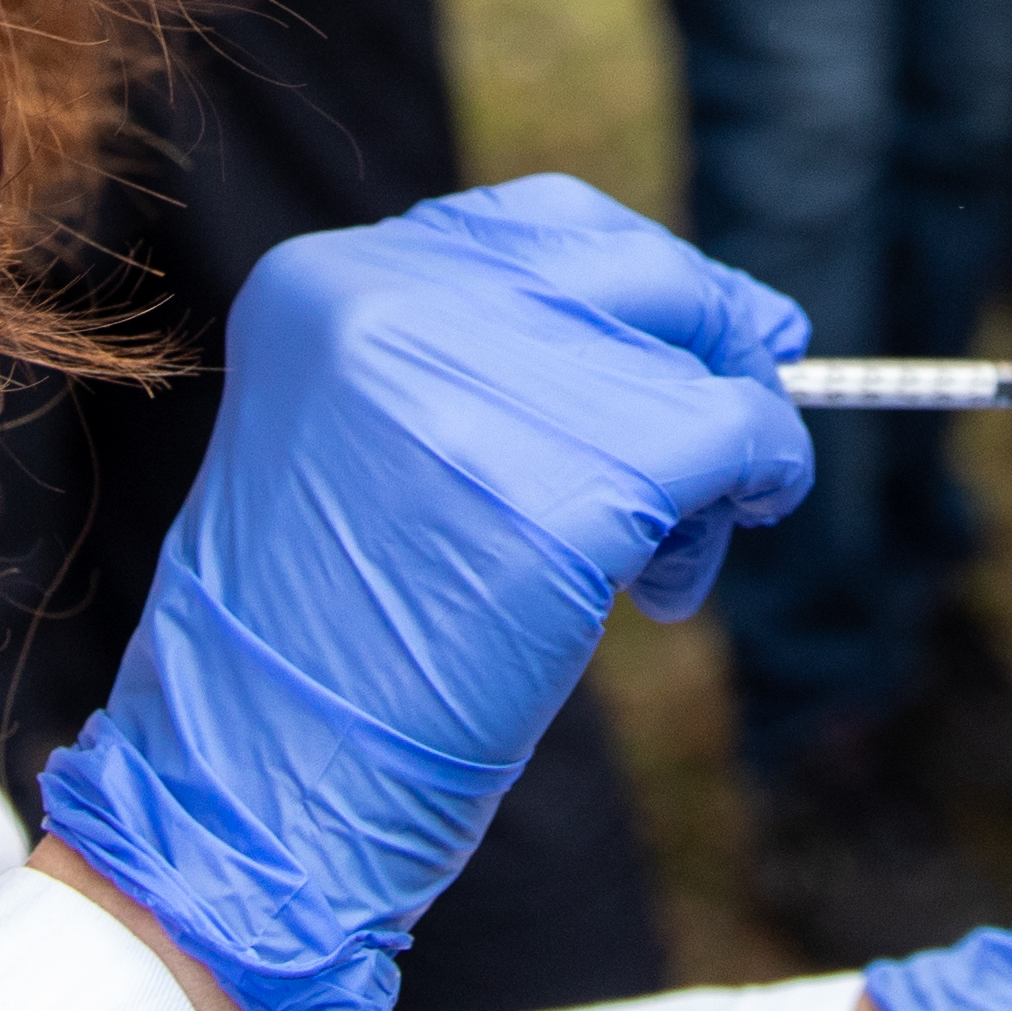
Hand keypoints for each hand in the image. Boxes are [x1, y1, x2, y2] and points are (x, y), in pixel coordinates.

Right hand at [34, 178, 812, 1010]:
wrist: (254, 784)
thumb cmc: (311, 637)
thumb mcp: (354, 445)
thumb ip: (482, 369)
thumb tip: (692, 322)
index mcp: (328, 282)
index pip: (539, 225)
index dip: (639, 279)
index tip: (699, 329)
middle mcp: (401, 302)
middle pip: (635, 272)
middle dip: (708, 342)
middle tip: (743, 421)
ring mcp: (488, 388)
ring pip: (693, 364)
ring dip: (715, 458)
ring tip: (661, 562)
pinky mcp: (569, 489)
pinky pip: (736, 438)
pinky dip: (757, 485)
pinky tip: (686, 570)